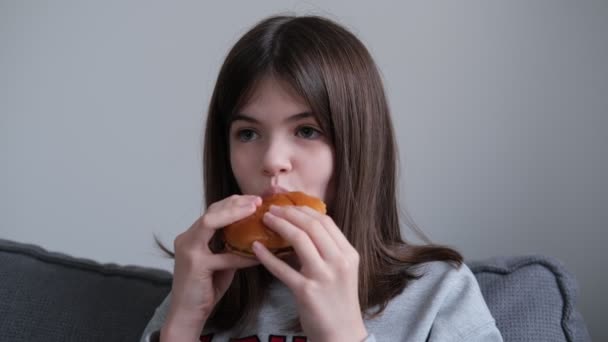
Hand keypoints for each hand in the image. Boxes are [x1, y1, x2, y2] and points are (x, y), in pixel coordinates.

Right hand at [161, 195, 260, 340]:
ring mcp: (188, 250)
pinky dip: (243, 254)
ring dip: (234, 214)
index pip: (212, 211)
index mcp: (192, 236)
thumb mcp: (220, 262)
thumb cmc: (204, 288)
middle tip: (257, 201)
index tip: (253, 200)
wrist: (187, 314)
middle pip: (211, 211)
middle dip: (235, 203)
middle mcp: (186, 238)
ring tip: (254, 209)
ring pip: (210, 222)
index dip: (233, 203)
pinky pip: (224, 255)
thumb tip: (255, 236)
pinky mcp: (196, 264)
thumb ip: (230, 246)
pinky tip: (259, 254)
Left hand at [252, 205, 367, 341]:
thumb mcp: (341, 271)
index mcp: (348, 254)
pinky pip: (282, 268)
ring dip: (279, 225)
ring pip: (299, 239)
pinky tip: (256, 248)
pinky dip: (267, 256)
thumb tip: (302, 228)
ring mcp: (323, 276)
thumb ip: (327, 251)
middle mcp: (338, 262)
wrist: (342, 335)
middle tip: (273, 209)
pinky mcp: (306, 291)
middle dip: (290, 213)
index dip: (305, 210)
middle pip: (312, 226)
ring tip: (265, 220)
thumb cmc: (338, 302)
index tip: (289, 205)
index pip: (326, 222)